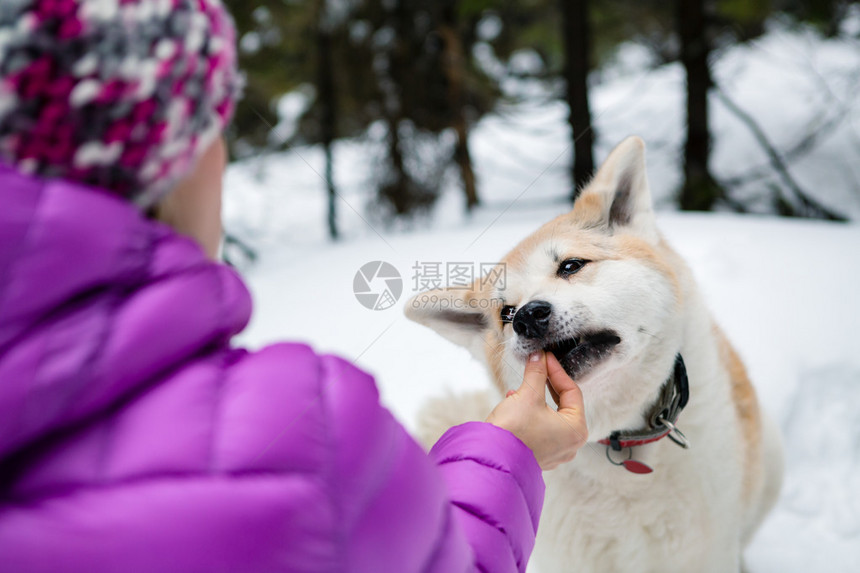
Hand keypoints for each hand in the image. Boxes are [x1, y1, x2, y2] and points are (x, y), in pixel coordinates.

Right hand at [485, 350, 587, 469]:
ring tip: (522, 386)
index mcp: (576, 429)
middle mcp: (570, 444)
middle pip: (563, 405)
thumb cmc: (514, 431)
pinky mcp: (539, 455)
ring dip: (537, 398)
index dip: (557, 371)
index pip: (572, 391)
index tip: (546, 358)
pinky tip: (514, 403)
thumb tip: (539, 357)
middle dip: (547, 385)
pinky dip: (531, 414)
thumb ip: (537, 373)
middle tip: (538, 367)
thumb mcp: (528, 395)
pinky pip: (540, 428)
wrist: (491, 456)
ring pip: (550, 416)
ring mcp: (555, 452)